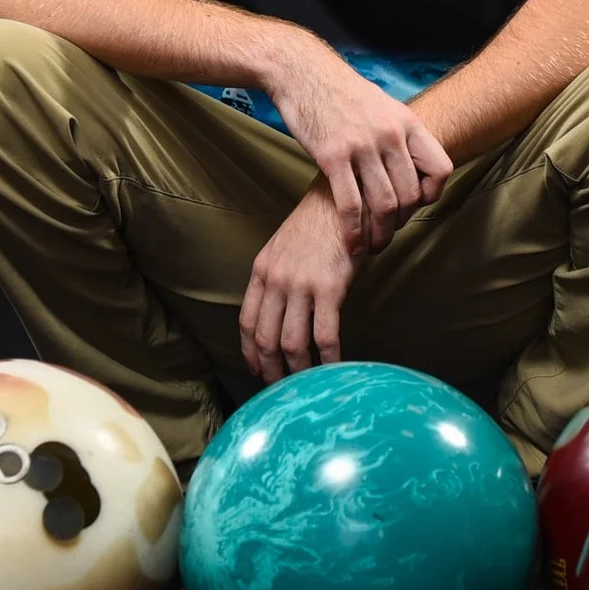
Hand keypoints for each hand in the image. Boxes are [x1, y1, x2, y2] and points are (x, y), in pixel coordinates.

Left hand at [240, 184, 358, 383]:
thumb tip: (279, 313)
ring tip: (306, 387)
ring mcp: (300, 285)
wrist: (342, 199)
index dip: (250, 352)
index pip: (247, 321)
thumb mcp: (283, 248)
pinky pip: (324, 335)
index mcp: (261, 271)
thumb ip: (276, 279)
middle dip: (271, 370)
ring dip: (297, 370)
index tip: (256, 371)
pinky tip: (334, 370)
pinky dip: (328, 358)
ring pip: (292, 342)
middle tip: (281, 390)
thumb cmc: (317, 224)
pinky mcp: (328, 288)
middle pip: (266, 338)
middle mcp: (275, 281)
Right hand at [264, 38, 454, 253]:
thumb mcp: (383, 105)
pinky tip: (352, 243)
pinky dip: (353, 231)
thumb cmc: (341, 92)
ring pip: (383, 204)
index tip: (415, 205)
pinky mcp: (332, 156)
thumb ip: (399, 134)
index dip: (432, 194)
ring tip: (372, 246)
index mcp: (407, 122)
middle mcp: (390, 134)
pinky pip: (350, 203)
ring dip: (380, 234)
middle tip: (387, 233)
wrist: (303, 72)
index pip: (441, 168)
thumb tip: (412, 162)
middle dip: (400, 222)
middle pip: (410, 194)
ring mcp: (362, 145)